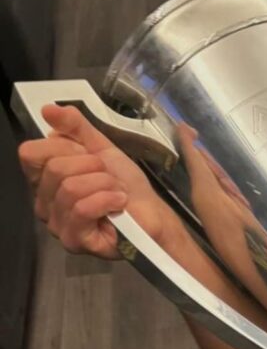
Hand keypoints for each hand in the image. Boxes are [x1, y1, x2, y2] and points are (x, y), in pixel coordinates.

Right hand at [18, 105, 183, 259]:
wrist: (153, 212)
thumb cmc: (126, 184)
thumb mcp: (102, 148)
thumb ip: (76, 127)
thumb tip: (48, 108)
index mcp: (45, 180)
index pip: (31, 153)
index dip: (66, 147)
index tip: (90, 155)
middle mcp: (44, 203)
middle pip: (55, 168)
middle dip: (94, 166)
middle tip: (110, 177)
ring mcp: (57, 225)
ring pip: (71, 187)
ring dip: (105, 183)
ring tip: (116, 192)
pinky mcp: (74, 240)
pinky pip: (83, 208)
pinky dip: (108, 199)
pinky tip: (118, 204)